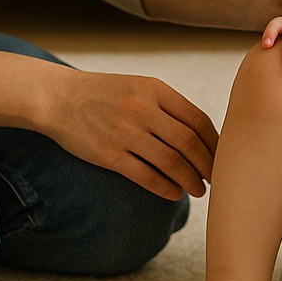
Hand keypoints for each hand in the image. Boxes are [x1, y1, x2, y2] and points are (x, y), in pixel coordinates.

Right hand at [44, 69, 220, 200]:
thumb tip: (201, 134)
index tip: (223, 156)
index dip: (214, 142)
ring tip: (199, 190)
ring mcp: (125, 132)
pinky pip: (145, 176)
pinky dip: (165, 188)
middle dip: (208, 164)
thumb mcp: (139, 86)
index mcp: (155, 89)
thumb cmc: (104, 94)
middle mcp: (142, 109)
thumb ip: (167, 106)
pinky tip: (174, 194)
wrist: (58, 98)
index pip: (197, 119)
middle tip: (216, 178)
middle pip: (188, 142)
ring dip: (190, 179)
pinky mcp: (108, 154)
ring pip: (171, 162)